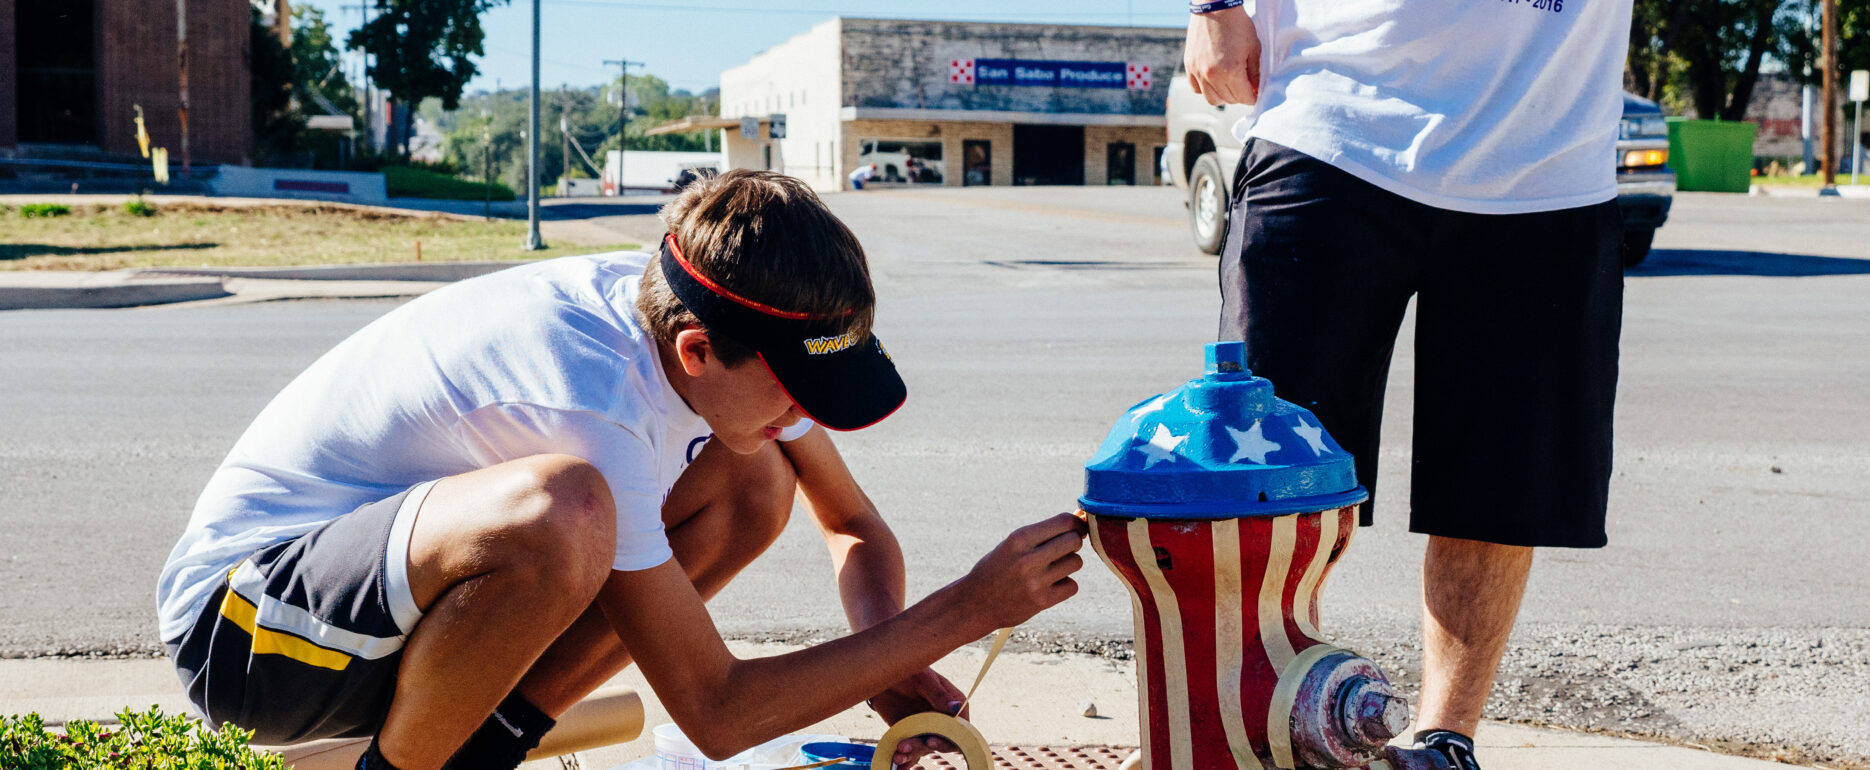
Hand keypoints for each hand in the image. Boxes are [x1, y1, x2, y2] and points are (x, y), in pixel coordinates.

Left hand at [869, 668, 966, 766]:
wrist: (883, 674)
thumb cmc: (908, 670)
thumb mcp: (923, 679)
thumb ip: (939, 695)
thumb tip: (956, 708)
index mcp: (953, 703)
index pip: (961, 728)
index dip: (949, 738)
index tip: (930, 739)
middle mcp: (943, 719)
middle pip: (943, 742)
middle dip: (924, 746)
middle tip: (904, 745)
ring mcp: (927, 728)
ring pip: (925, 748)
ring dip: (911, 754)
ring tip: (897, 753)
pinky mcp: (912, 734)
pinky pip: (912, 751)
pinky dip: (906, 760)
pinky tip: (897, 765)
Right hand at [957, 513, 1086, 630]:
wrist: (976, 602)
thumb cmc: (998, 567)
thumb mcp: (1013, 545)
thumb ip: (1043, 534)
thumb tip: (1081, 524)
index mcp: (1019, 538)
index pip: (1065, 521)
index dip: (1075, 524)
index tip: (1074, 529)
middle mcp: (1028, 558)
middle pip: (1074, 541)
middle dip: (1073, 543)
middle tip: (1061, 550)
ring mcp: (1036, 581)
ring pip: (1076, 562)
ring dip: (1068, 565)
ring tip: (1050, 570)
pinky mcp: (1042, 601)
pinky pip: (1072, 586)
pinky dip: (1065, 586)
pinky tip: (1048, 586)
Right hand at [1184, 5, 1261, 105]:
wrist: (1214, 8)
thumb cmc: (1237, 24)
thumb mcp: (1254, 48)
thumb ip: (1255, 73)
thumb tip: (1256, 89)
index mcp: (1231, 71)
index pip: (1244, 98)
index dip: (1253, 97)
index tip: (1255, 93)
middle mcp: (1212, 75)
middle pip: (1228, 100)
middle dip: (1239, 96)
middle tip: (1245, 86)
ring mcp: (1198, 72)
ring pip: (1211, 99)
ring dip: (1223, 96)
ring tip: (1230, 85)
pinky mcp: (1189, 66)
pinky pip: (1196, 88)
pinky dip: (1206, 88)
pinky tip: (1214, 79)